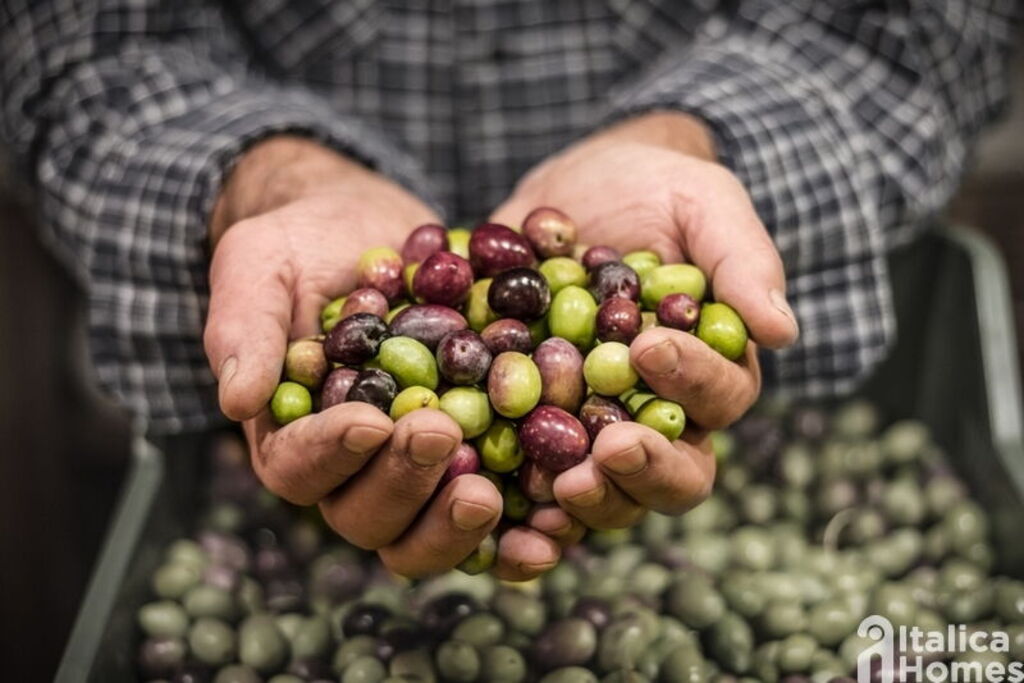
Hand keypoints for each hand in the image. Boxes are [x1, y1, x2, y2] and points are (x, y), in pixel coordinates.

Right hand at [204, 136, 567, 577]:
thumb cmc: (305, 243)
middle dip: (402, 483)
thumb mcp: (261, 263)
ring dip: (457, 524)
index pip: (298, 468)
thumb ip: (245, 325)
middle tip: (441, 435)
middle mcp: (353, 470)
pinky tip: (553, 526)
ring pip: (427, 530)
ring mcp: (416, 472)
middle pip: (366, 515)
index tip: (370, 421)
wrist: (373, 229)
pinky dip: (519, 531)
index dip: (331, 454)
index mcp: (293, 434)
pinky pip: (496, 513)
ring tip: (491, 490)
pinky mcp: (476, 458)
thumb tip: (236, 398)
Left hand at [491, 112, 799, 529]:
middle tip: (607, 451)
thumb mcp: (702, 203)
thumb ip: (742, 260)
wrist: (573, 191)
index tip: (648, 349)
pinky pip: (530, 482)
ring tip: (556, 482)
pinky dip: (519, 503)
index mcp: (711, 371)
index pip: (720, 398)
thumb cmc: (654, 190)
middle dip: (644, 470)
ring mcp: (594, 429)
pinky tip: (492, 498)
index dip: (691, 381)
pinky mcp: (532, 429)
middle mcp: (659, 415)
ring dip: (588, 500)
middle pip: (674, 474)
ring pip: (608, 494)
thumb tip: (781, 330)